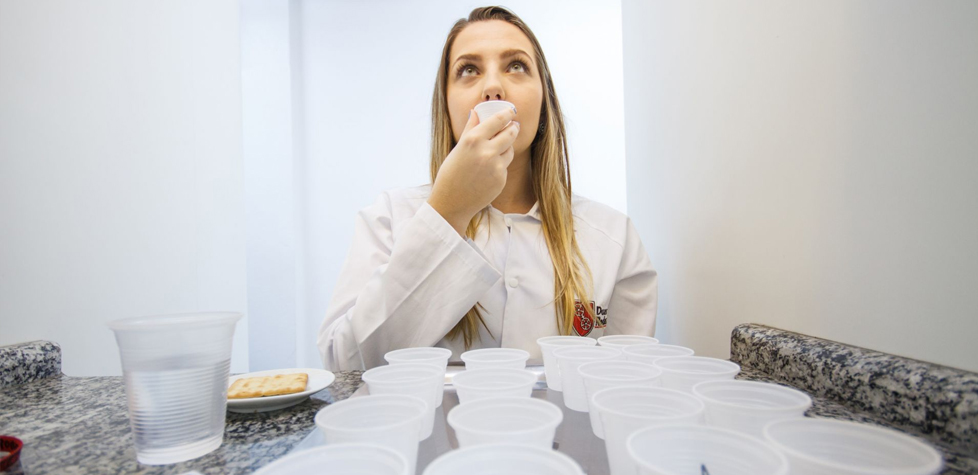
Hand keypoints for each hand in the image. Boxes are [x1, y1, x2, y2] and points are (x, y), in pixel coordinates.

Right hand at [428, 107, 519, 234]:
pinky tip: (487, 171)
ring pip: (510, 150)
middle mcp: (487, 151)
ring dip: (506, 147)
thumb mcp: (458, 148)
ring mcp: (496, 167)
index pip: (498, 120)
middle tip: (513, 126)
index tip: (511, 111)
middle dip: (513, 128)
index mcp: (473, 140)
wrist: (452, 202)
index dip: (508, 113)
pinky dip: (500, 165)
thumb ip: (470, 129)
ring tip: (495, 151)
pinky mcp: (502, 179)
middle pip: (510, 133)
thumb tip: (475, 112)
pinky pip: (505, 166)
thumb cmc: (450, 174)